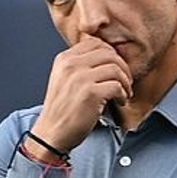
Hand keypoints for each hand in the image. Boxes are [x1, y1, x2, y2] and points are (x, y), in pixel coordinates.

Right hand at [30, 35, 131, 152]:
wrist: (51, 134)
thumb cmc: (61, 111)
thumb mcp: (63, 80)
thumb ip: (79, 66)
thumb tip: (107, 57)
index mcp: (64, 59)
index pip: (96, 43)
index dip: (111, 54)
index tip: (115, 68)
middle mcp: (71, 65)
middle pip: (109, 54)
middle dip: (122, 67)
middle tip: (125, 81)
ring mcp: (80, 78)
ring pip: (116, 69)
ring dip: (125, 82)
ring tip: (124, 93)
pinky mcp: (91, 94)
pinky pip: (117, 86)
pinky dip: (123, 95)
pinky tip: (120, 102)